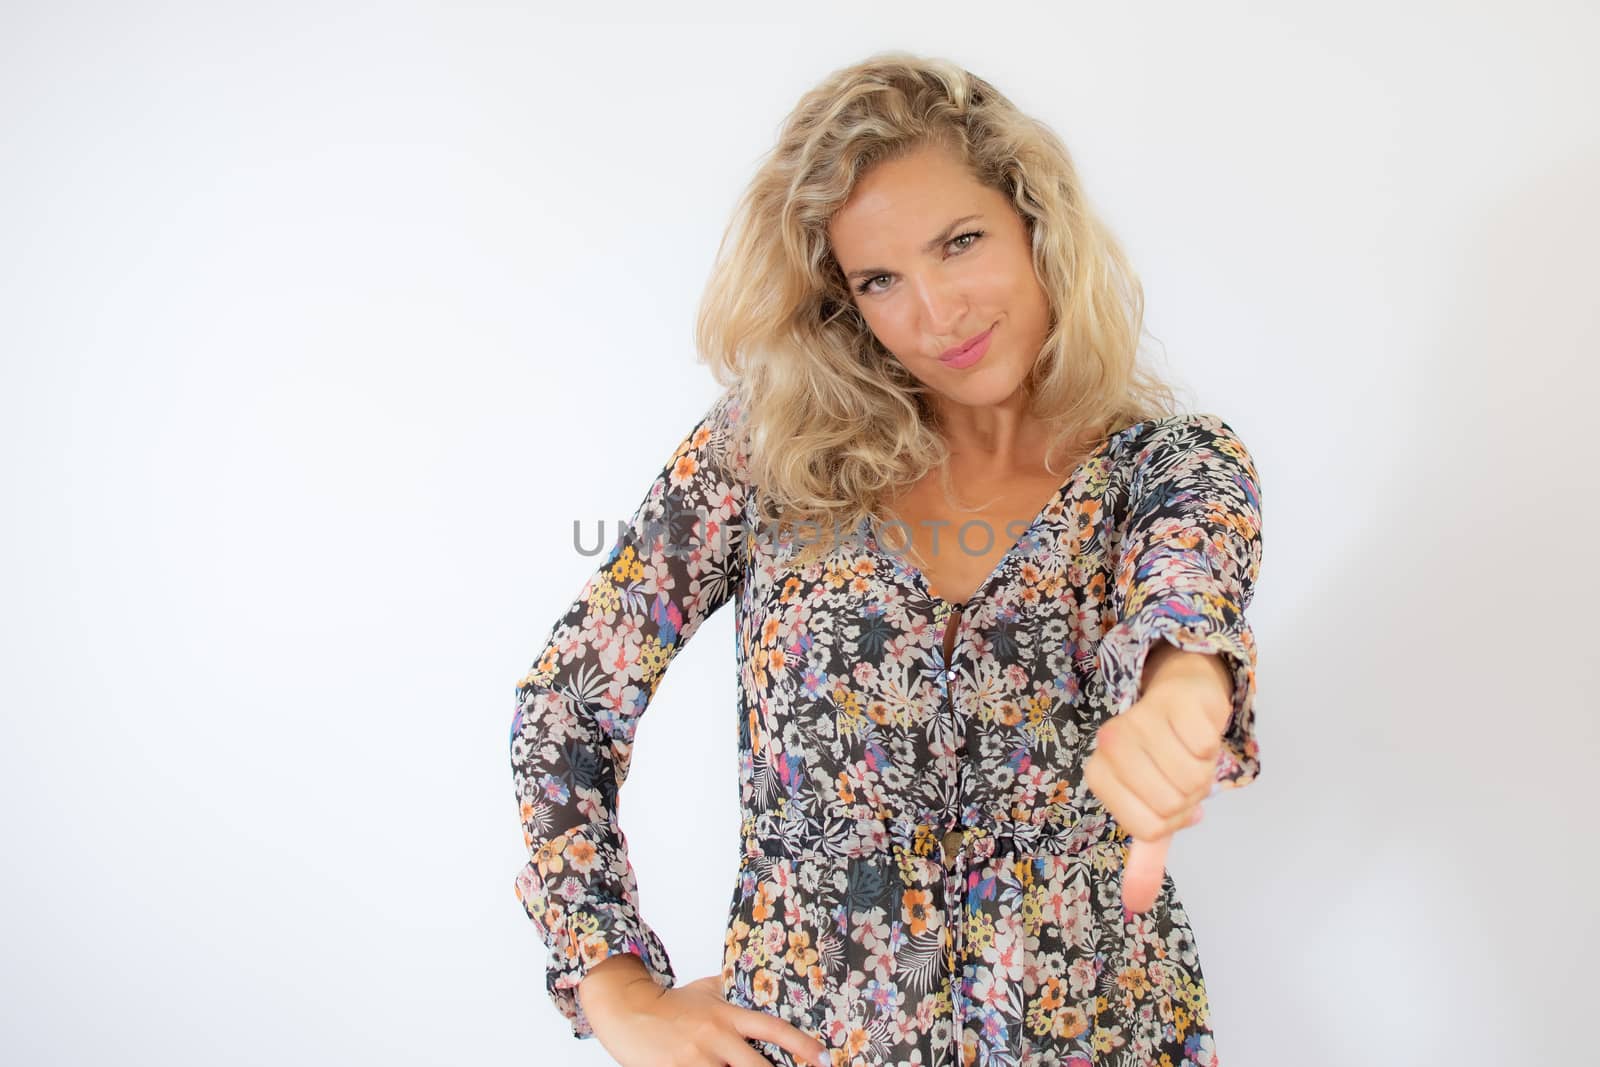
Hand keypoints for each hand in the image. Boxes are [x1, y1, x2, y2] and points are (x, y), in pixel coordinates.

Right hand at [579, 955, 831, 1066]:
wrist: (627, 1009)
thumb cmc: (670, 1003)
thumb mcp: (706, 990)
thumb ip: (734, 991)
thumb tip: (764, 982)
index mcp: (726, 1015)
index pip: (772, 1028)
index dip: (801, 1045)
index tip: (823, 1058)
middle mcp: (715, 1036)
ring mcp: (696, 1059)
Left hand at [1081, 646, 1231, 913]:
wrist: (1180, 696)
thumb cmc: (1162, 756)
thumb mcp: (1152, 807)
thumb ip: (1145, 857)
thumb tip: (1136, 905)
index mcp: (1101, 773)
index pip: (1146, 829)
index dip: (1170, 820)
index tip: (1167, 798)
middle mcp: (1112, 743)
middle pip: (1171, 805)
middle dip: (1189, 797)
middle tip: (1181, 774)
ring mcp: (1141, 718)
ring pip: (1192, 778)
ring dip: (1203, 772)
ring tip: (1188, 754)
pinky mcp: (1175, 700)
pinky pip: (1205, 745)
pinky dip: (1211, 746)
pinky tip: (1196, 732)